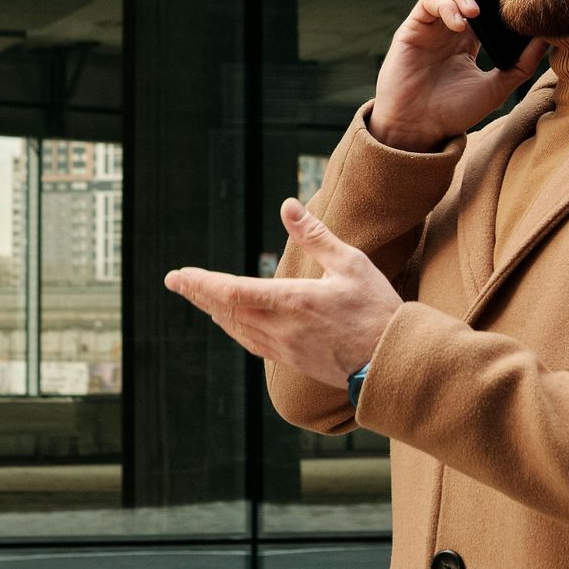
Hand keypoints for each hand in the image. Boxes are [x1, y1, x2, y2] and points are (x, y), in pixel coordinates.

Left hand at [163, 197, 401, 392]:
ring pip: (237, 328)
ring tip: (197, 296)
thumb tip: (287, 206)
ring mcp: (285, 348)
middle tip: (175, 281)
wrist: (393, 361)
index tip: (179, 275)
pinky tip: (230, 321)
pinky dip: (234, 327)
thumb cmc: (377, 308)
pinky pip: (252, 343)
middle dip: (198, 294)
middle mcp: (282, 328)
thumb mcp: (351, 263)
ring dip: (214, 310)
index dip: (202, 284)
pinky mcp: (292, 361)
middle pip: (226, 311)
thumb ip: (315, 236)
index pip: (233, 292)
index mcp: (294, 301)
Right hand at [372, 0, 549, 148]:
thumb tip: (548, 38)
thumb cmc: (453, 112)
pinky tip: (458, 25)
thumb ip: (522, 65)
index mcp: (468, 36)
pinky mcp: (412, 28)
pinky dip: (445, 5)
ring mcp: (428, 25)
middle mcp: (447, 25)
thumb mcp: (496, 88)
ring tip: (474, 11)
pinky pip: (428, 1)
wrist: (419, 129)